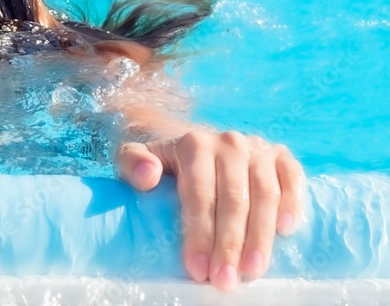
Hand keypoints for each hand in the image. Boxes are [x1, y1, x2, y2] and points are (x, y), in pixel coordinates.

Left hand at [116, 130, 305, 290]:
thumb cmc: (160, 162)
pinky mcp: (280, 156)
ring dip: (261, 235)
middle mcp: (228, 143)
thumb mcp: (131, 157)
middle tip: (225, 282)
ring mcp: (257, 148)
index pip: (199, 193)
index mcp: (194, 144)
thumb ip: (131, 162)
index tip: (197, 269)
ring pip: (265, 193)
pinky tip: (286, 231)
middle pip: (233, 199)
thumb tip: (148, 176)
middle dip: (230, 244)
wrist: (189, 143)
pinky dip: (293, 202)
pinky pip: (293, 177)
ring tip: (253, 271)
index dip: (199, 233)